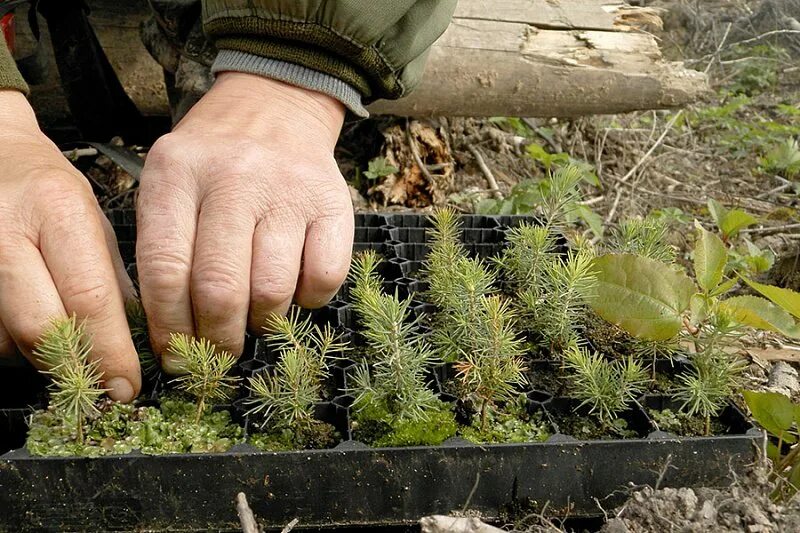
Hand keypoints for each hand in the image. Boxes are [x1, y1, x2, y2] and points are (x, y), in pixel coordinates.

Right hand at [0, 90, 139, 400]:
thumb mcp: (93, 221)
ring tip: (62, 340)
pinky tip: (28, 325)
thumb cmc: (48, 192)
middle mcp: (6, 232)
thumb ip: (112, 280)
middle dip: (75, 366)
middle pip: (40, 327)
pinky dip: (11, 344)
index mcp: (58, 210)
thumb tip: (136, 344)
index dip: (109, 352)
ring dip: (39, 357)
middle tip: (98, 382)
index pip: (89, 298)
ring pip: (6, 341)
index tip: (126, 385)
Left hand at [137, 72, 353, 371]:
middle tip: (218, 353)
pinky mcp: (334, 202)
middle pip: (220, 289)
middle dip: (217, 339)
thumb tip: (175, 335)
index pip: (165, 270)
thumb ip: (164, 245)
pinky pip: (324, 277)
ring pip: (273, 290)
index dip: (169, 327)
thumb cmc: (213, 158)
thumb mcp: (170, 182)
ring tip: (255, 318)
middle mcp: (234, 178)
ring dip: (262, 322)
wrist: (274, 104)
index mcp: (177, 173)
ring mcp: (288, 189)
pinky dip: (308, 300)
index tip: (175, 355)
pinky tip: (295, 289)